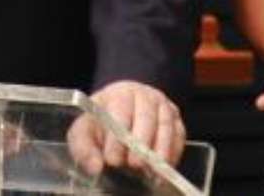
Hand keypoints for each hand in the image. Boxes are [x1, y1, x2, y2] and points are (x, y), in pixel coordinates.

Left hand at [67, 81, 185, 175]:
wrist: (120, 114)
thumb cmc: (102, 123)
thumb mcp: (85, 131)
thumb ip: (84, 147)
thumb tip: (95, 167)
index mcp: (120, 93)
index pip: (121, 110)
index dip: (117, 137)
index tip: (112, 159)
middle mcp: (145, 95)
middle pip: (147, 116)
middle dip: (140, 143)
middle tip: (134, 165)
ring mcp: (163, 106)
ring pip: (166, 124)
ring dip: (159, 149)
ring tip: (150, 170)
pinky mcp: (176, 120)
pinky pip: (179, 134)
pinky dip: (173, 152)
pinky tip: (163, 167)